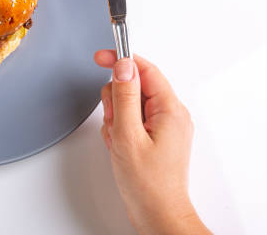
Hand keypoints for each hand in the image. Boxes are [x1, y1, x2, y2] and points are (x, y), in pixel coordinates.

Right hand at [94, 50, 209, 234]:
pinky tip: (119, 145)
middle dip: (116, 100)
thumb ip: (124, 97)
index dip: (121, 60)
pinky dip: (119, 128)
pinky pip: (131, 119)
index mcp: (170, 109)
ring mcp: (163, 126)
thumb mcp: (128, 135)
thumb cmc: (147, 182)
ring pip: (129, 103)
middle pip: (134, 85)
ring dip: (115, 117)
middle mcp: (170, 114)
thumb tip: (123, 66)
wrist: (157, 213)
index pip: (144, 69)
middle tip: (114, 122)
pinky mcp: (154, 136)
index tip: (100, 57)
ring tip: (117, 139)